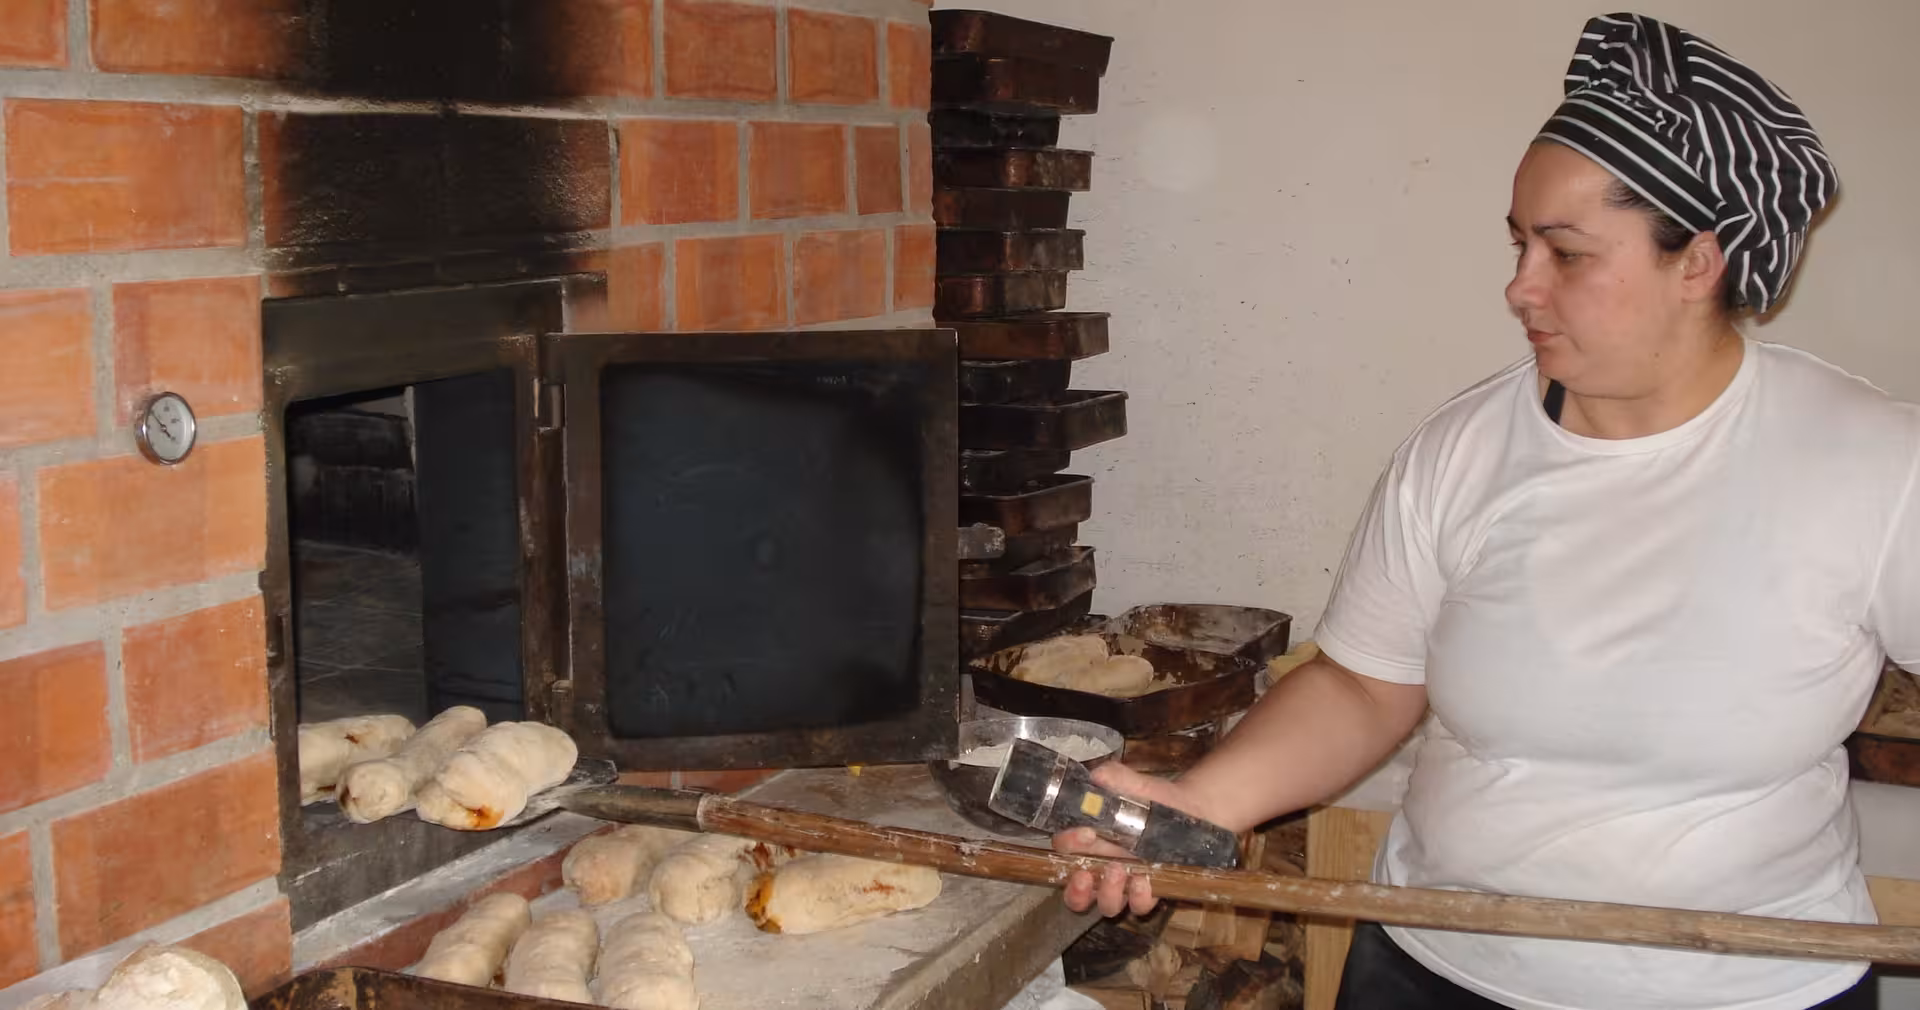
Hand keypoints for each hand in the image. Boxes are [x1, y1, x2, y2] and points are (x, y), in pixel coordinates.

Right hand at [1051, 761, 1194, 917]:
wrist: (1194, 810)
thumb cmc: (1156, 799)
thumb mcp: (1135, 785)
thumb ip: (1116, 778)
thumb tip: (1097, 776)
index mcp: (1091, 842)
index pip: (1066, 851)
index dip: (1068, 847)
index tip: (1083, 833)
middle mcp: (1103, 868)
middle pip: (1076, 894)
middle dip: (1076, 890)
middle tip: (1084, 874)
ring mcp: (1127, 884)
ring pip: (1106, 905)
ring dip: (1108, 893)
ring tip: (1119, 871)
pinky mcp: (1152, 892)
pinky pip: (1140, 906)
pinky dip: (1139, 898)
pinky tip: (1145, 880)